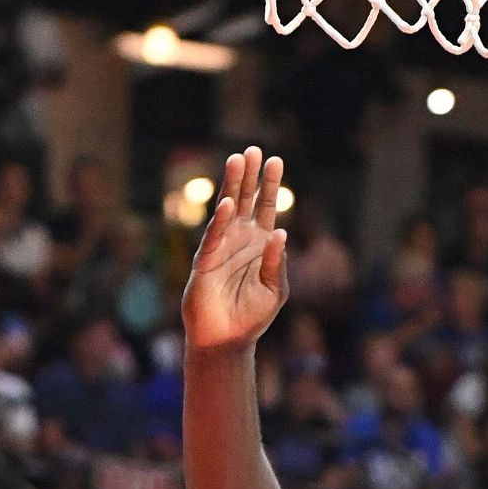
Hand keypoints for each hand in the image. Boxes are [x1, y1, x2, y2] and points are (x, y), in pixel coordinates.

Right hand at [182, 147, 288, 349]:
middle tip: (253, 149)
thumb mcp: (275, 289)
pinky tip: (230, 203)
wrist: (228, 339)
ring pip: (228, 210)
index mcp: (260, 243)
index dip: (271, 185)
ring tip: (238, 160)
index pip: (267, 208)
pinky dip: (222, 220)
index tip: (276, 160)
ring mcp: (222, 248)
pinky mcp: (206, 262)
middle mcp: (240, 239)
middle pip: (247, 200)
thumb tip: (280, 234)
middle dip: (250, 175)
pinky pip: (215, 237)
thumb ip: (276, 263)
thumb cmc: (252, 315)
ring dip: (233, 186)